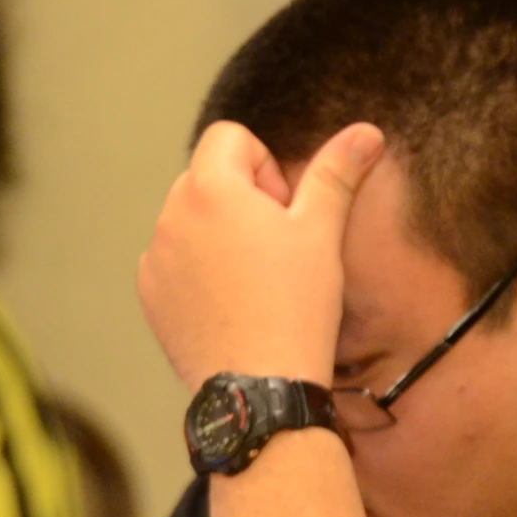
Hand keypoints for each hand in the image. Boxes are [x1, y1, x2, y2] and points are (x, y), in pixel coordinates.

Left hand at [136, 120, 383, 391]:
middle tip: (278, 251)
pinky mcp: (151, 294)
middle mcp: (171, 214)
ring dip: (221, 236)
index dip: (265, 168)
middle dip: (243, 201)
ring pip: (192, 221)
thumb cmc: (297, 306)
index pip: (230, 138)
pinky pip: (176, 263)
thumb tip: (365, 131)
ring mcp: (156, 256)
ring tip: (258, 283)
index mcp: (212, 188)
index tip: (285, 213)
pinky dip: (201, 273)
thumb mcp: (323, 233)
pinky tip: (234, 305)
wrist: (261, 385)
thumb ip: (337, 174)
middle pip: (209, 178)